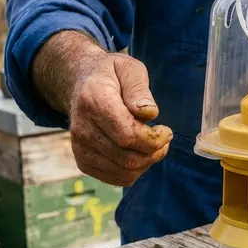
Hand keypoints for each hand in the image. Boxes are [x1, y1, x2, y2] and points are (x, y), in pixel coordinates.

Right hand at [33, 32, 172, 186]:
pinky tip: (139, 153)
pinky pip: (117, 178)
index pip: (128, 135)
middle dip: (155, 152)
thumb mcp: (129, 68)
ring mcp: (80, 147)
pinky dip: (135, 171)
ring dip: (147, 162)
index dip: (154, 139)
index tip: (166, 130)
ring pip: (125, 172)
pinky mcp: (83, 161)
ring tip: (153, 145)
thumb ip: (139, 89)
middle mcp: (82, 128)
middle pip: (128, 158)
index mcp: (94, 101)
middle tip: (164, 138)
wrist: (80, 83)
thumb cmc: (111, 75)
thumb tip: (149, 113)